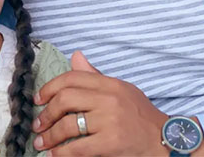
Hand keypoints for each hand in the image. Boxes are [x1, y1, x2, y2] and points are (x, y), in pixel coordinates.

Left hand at [32, 51, 168, 155]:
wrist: (166, 140)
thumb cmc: (141, 115)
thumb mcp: (121, 89)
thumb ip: (95, 76)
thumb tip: (75, 56)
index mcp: (110, 84)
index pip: (72, 78)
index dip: (50, 87)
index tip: (38, 99)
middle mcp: (109, 99)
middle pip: (66, 99)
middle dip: (46, 113)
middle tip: (37, 124)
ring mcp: (110, 120)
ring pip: (69, 125)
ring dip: (50, 136)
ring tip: (41, 142)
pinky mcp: (112, 142)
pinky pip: (78, 147)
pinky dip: (62, 152)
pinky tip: (55, 155)